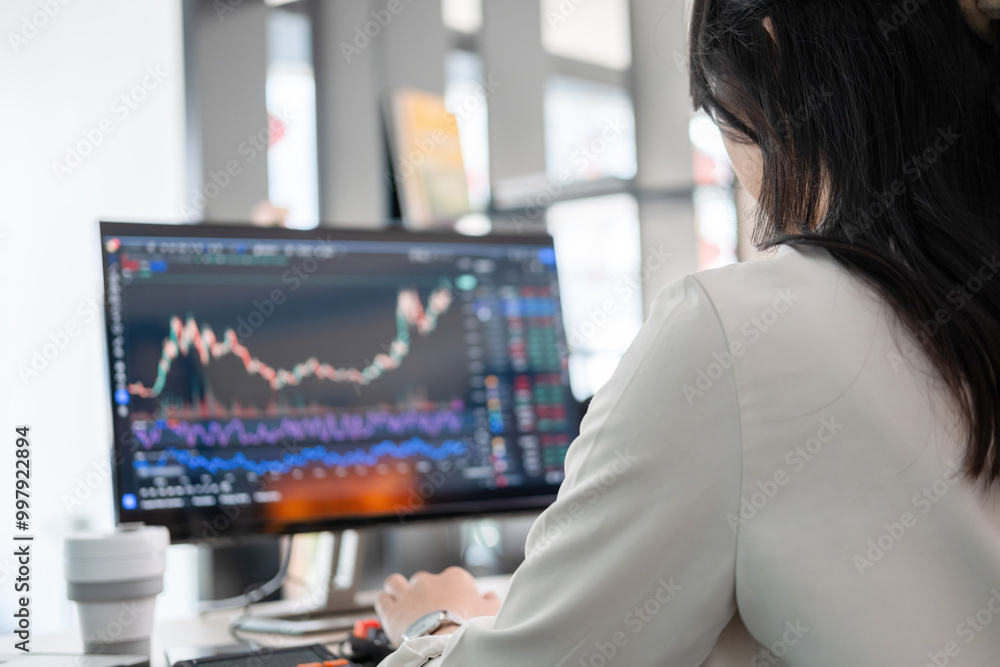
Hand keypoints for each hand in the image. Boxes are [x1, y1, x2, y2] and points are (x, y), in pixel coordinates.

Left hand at [375, 566, 501, 645]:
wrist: (447, 645)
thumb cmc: (470, 629)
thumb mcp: (492, 612)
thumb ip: (490, 600)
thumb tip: (489, 596)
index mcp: (454, 579)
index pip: (452, 579)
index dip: (451, 593)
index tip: (452, 606)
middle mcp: (429, 581)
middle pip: (422, 581)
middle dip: (423, 593)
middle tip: (427, 610)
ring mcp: (409, 594)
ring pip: (395, 582)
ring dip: (397, 591)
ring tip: (402, 604)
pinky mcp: (393, 610)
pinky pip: (383, 599)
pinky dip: (385, 605)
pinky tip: (391, 613)